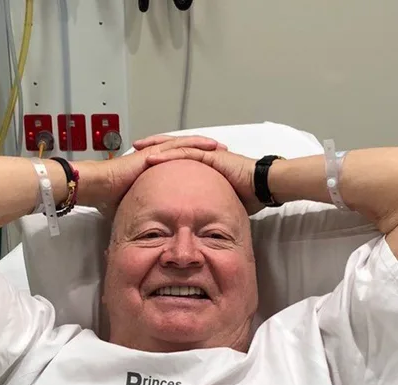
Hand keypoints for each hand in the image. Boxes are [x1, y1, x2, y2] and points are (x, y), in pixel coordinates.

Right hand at [77, 135, 225, 213]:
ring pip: (185, 146)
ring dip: (204, 146)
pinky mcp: (152, 153)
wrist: (97, 187)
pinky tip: (208, 146)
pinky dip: (193, 145)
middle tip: (225, 155)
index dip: (198, 166)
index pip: (181, 165)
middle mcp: (156, 159)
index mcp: (154, 170)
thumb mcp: (136, 208)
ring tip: (222, 148)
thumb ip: (147, 216)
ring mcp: (154, 154)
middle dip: (206, 153)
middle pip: (186, 153)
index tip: (215, 170)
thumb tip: (153, 234)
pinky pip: (177, 146)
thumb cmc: (109, 197)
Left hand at [142, 142, 262, 213]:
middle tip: (134, 149)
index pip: (177, 159)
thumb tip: (199, 224)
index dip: (160, 159)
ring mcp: (207, 154)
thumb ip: (208, 207)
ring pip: (175, 147)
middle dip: (152, 148)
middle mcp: (203, 156)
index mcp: (204, 166)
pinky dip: (168, 154)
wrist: (263, 186)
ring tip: (138, 149)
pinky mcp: (210, 155)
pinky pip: (185, 153)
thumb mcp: (221, 202)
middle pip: (172, 148)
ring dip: (155, 147)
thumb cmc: (249, 195)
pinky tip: (153, 157)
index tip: (143, 163)